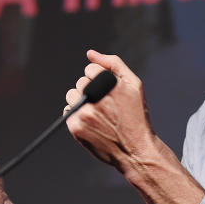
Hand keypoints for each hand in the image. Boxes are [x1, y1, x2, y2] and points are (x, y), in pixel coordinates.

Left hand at [64, 50, 157, 172]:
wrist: (136, 150)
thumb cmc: (136, 115)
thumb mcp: (134, 84)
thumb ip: (113, 63)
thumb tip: (90, 53)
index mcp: (109, 83)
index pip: (90, 70)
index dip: (100, 80)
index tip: (109, 92)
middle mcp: (95, 97)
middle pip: (80, 83)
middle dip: (91, 91)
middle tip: (106, 106)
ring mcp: (84, 113)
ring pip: (71, 96)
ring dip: (81, 102)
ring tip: (98, 114)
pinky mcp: (76, 127)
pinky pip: (68, 112)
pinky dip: (77, 115)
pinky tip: (92, 123)